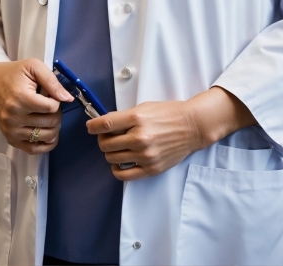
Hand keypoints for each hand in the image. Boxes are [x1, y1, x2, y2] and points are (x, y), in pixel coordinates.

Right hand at [0, 59, 72, 154]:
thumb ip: (52, 82)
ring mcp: (11, 131)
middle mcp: (14, 118)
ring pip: (45, 137)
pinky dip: (45, 144)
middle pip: (50, 123)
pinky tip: (49, 134)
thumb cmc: (14, 73)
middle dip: (57, 113)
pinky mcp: (10, 139)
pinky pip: (33, 150)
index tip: (50, 94)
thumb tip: (68, 99)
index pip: (51, 107)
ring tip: (48, 116)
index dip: (57, 100)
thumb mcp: (33, 67)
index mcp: (21, 99)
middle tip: (50, 105)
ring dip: (54, 127)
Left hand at [87, 87, 255, 179]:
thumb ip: (124, 117)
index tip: (90, 127)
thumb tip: (103, 124)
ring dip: (110, 152)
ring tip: (118, 147)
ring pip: (112, 159)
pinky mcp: (150, 169)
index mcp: (137, 118)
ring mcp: (145, 155)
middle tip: (108, 136)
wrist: (191, 127)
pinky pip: (123, 175)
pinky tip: (120, 161)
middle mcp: (140, 137)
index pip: (105, 124)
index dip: (93, 126)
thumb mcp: (144, 107)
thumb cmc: (168, 113)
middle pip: (106, 144)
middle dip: (102, 139)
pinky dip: (117, 169)